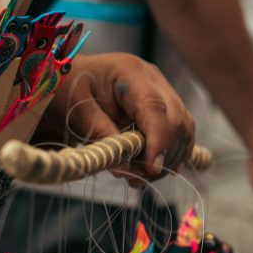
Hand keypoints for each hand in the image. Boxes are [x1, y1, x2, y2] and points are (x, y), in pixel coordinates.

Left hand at [35, 53, 195, 185]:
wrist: (68, 83)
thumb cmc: (69, 91)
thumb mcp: (77, 111)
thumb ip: (102, 136)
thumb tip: (125, 169)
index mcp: (130, 72)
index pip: (155, 107)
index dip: (159, 140)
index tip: (152, 169)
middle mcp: (154, 80)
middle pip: (178, 120)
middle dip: (165, 155)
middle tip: (138, 180)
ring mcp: (163, 94)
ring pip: (184, 131)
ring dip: (168, 161)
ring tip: (138, 177)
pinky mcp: (166, 111)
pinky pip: (181, 136)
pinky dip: (171, 157)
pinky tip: (152, 171)